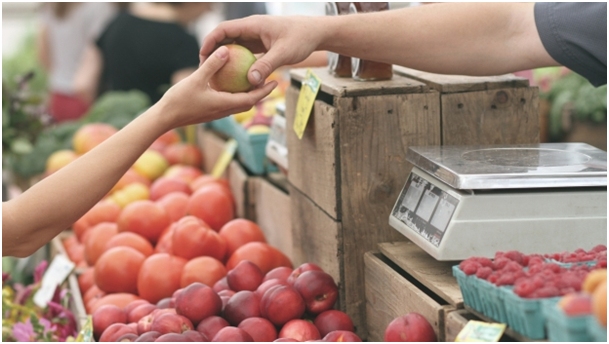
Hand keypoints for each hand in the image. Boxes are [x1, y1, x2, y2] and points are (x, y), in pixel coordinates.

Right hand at [159, 45, 277, 128]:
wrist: (165, 118)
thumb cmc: (179, 100)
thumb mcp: (196, 79)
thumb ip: (212, 65)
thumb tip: (226, 50)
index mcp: (224, 104)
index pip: (251, 99)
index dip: (265, 91)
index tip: (275, 82)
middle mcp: (224, 111)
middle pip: (248, 103)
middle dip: (261, 93)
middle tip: (270, 81)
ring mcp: (217, 113)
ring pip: (239, 104)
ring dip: (249, 95)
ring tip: (254, 82)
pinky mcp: (210, 112)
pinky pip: (228, 103)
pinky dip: (235, 95)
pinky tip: (231, 85)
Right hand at [199, 15, 323, 85]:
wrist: (315, 33)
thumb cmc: (301, 38)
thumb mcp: (284, 53)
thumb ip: (266, 66)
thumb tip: (250, 81)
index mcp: (253, 25)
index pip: (224, 29)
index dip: (210, 41)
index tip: (202, 56)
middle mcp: (251, 29)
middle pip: (225, 37)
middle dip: (213, 51)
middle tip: (204, 68)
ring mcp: (255, 36)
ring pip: (234, 46)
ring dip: (224, 58)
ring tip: (215, 74)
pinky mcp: (260, 44)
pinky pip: (244, 53)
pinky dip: (237, 63)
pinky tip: (234, 78)